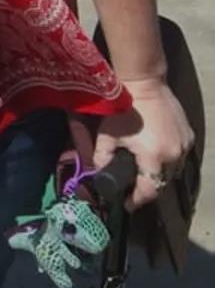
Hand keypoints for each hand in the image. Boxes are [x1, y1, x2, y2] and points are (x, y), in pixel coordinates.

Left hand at [92, 79, 194, 210]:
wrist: (144, 83)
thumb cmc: (124, 109)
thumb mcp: (107, 135)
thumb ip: (101, 159)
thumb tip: (98, 175)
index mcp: (153, 157)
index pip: (149, 191)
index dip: (136, 200)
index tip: (126, 204)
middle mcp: (173, 155)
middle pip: (162, 182)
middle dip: (147, 186)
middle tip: (133, 185)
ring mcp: (184, 145)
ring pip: (173, 170)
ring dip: (159, 173)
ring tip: (144, 169)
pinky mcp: (189, 136)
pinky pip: (179, 156)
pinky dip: (168, 159)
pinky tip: (156, 152)